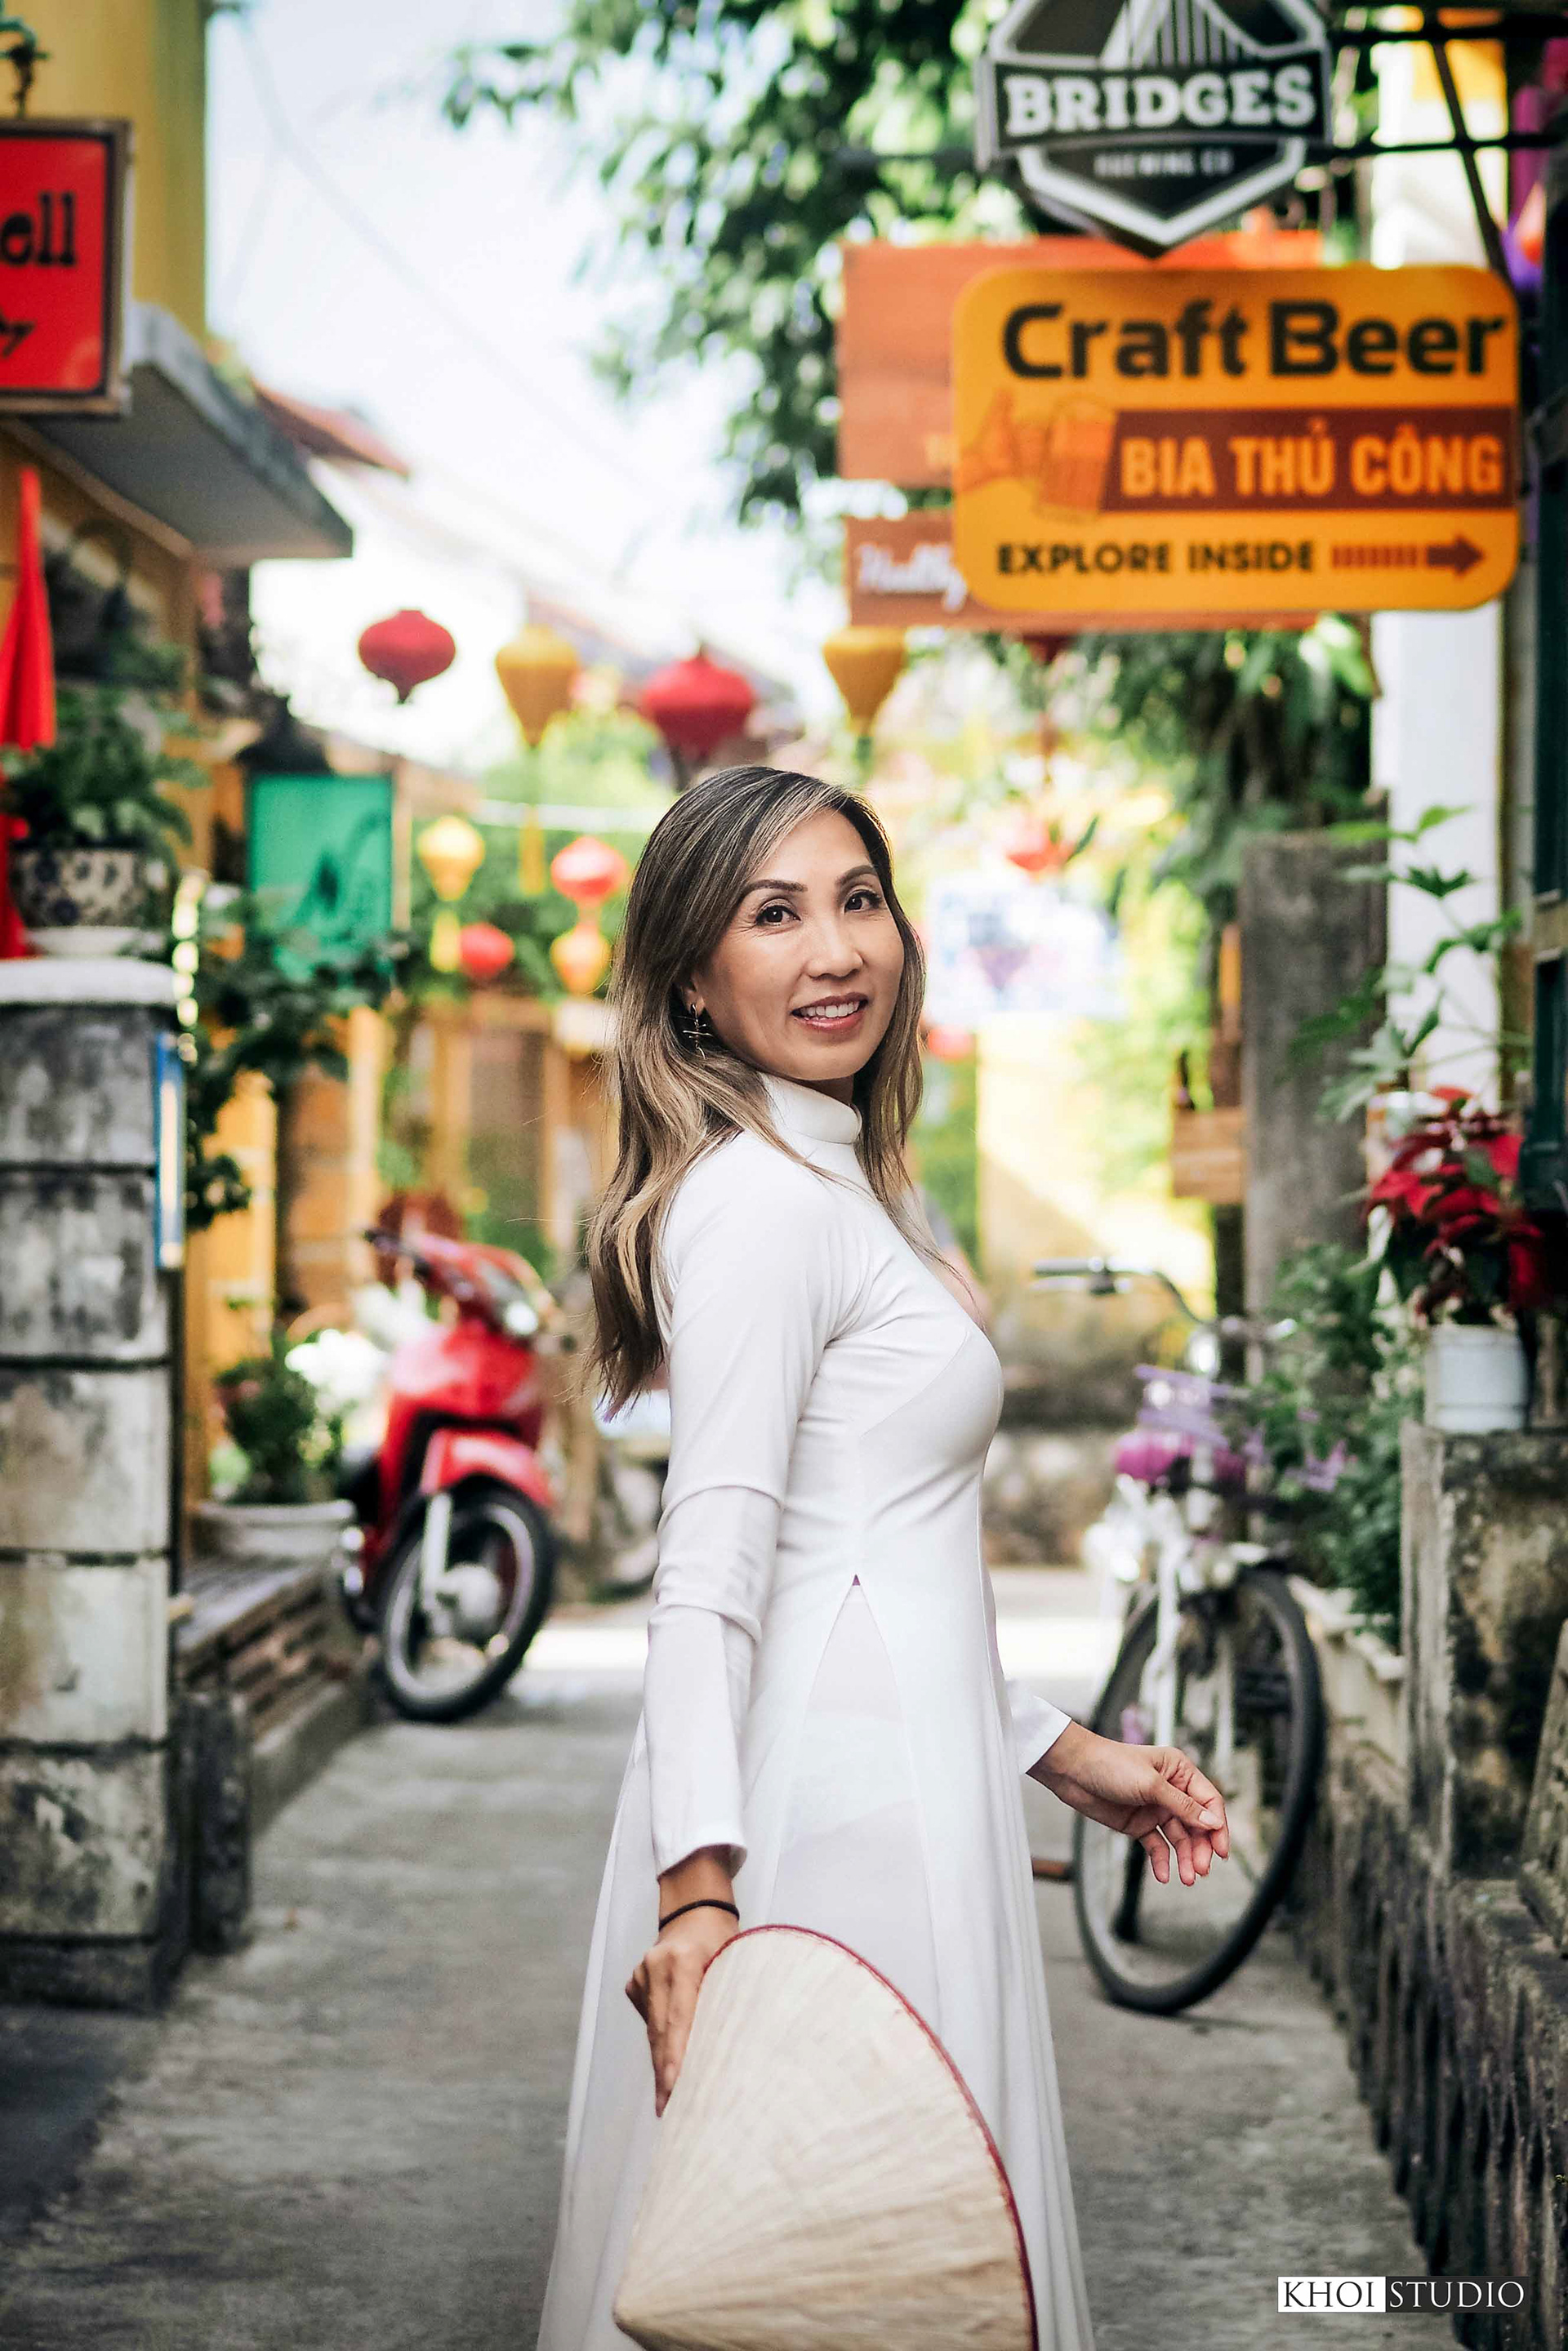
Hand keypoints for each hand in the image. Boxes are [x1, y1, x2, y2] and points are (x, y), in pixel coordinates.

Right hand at [626, 1905, 737, 2117]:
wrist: (695, 1909)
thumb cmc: (724, 1939)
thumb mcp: (734, 1961)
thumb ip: (727, 1998)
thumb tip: (731, 2052)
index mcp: (682, 1961)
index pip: (679, 2017)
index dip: (676, 2056)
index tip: (674, 2088)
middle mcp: (655, 1967)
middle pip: (661, 2030)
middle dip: (665, 2073)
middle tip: (669, 2112)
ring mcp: (641, 1975)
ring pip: (653, 2030)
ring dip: (661, 2064)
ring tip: (667, 2103)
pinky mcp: (634, 1983)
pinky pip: (649, 2020)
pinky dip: (660, 2044)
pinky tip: (667, 2068)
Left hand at [1030, 1721, 1229, 1886]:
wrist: (1072, 1771)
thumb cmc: (1111, 1765)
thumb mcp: (1151, 1786)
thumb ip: (1183, 1807)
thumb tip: (1214, 1823)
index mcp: (1180, 1771)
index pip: (1209, 1801)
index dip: (1218, 1827)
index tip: (1220, 1852)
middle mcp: (1171, 1790)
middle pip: (1197, 1824)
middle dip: (1201, 1848)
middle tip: (1200, 1871)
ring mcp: (1156, 1808)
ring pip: (1179, 1838)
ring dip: (1184, 1858)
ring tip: (1186, 1879)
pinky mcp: (1139, 1824)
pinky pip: (1157, 1845)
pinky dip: (1162, 1860)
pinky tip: (1165, 1876)